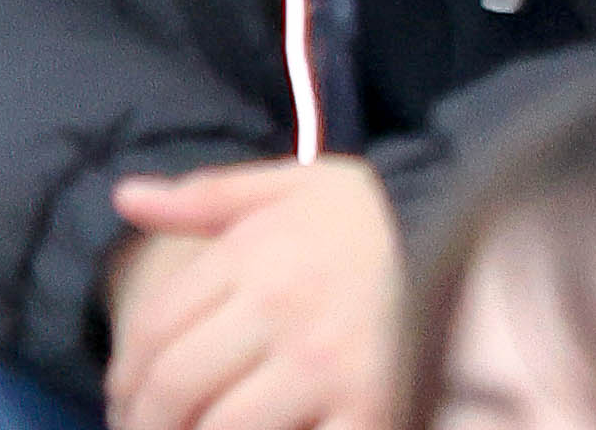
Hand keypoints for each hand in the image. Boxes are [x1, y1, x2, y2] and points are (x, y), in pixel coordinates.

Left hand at [105, 154, 406, 429]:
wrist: (474, 246)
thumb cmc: (369, 227)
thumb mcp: (293, 190)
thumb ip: (207, 196)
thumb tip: (125, 196)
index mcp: (261, 254)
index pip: (153, 329)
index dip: (121, 378)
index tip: (123, 402)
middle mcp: (291, 309)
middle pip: (175, 387)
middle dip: (144, 424)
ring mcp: (331, 368)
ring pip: (220, 429)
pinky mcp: (371, 413)